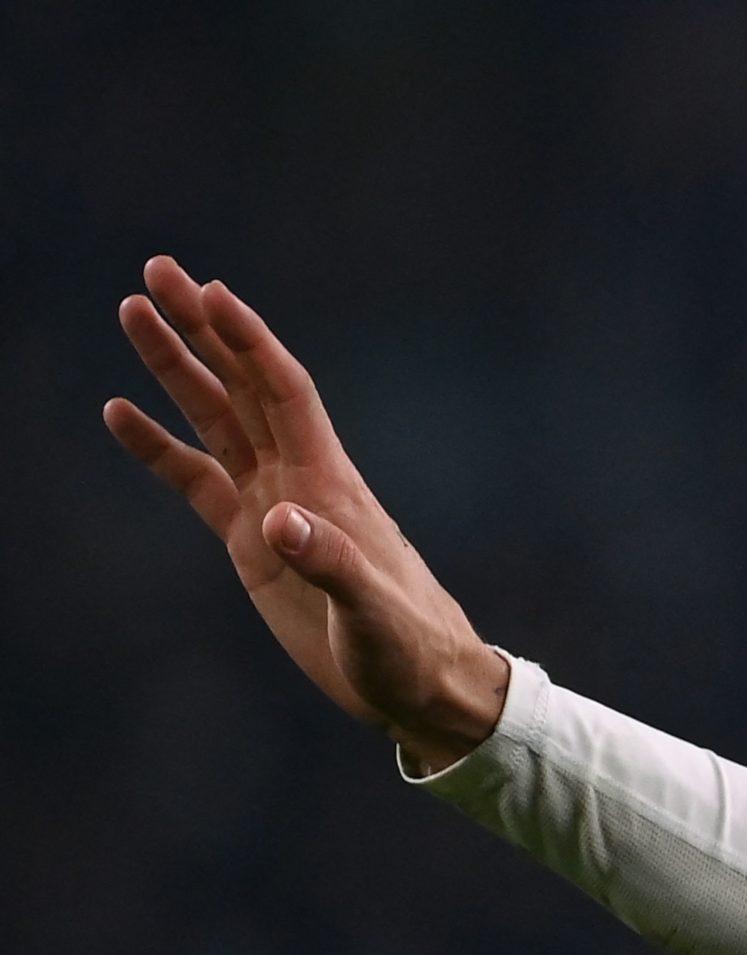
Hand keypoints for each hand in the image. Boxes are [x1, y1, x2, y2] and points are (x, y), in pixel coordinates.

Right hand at [103, 256, 506, 769]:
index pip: (282, 390)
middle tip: (155, 271)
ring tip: (131, 313)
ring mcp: (273, 506)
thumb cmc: (408, 646)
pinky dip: (158, 447)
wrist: (418, 683)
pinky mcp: (253, 544)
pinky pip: (197, 480)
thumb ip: (329, 563)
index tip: (209, 291)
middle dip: (201, 327)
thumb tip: (274, 521)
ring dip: (175, 368)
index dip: (249, 339)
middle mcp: (298, 479)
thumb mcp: (372, 611)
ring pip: (215, 419)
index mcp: (329, 482)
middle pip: (242, 384)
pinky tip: (120, 412)